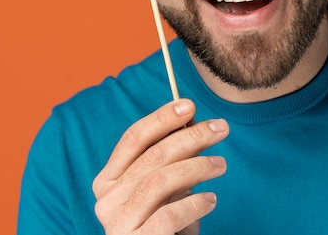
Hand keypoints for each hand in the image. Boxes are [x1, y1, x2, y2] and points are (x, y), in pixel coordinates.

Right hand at [93, 99, 228, 233]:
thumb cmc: (165, 223)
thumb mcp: (167, 185)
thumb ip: (173, 157)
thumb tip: (192, 120)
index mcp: (108, 180)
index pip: (133, 138)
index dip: (162, 118)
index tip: (190, 105)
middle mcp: (107, 200)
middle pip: (152, 156)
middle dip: (191, 136)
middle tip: (221, 128)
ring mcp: (118, 223)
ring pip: (160, 181)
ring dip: (197, 167)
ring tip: (220, 165)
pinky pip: (168, 215)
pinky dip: (194, 204)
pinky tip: (211, 199)